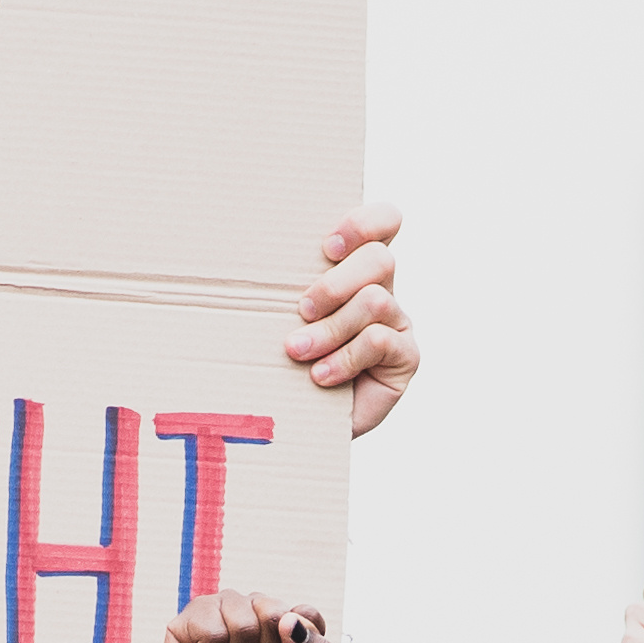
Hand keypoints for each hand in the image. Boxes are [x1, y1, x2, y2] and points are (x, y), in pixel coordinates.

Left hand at [293, 203, 416, 433]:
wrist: (302, 420)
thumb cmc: (285, 363)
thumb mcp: (278, 317)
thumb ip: (279, 287)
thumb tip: (237, 257)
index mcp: (356, 268)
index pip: (385, 221)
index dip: (363, 224)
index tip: (328, 247)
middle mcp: (382, 290)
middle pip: (380, 259)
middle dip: (334, 285)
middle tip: (302, 310)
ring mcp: (398, 323)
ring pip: (374, 300)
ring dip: (330, 329)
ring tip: (299, 351)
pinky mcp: (406, 357)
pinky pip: (378, 340)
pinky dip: (344, 359)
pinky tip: (321, 376)